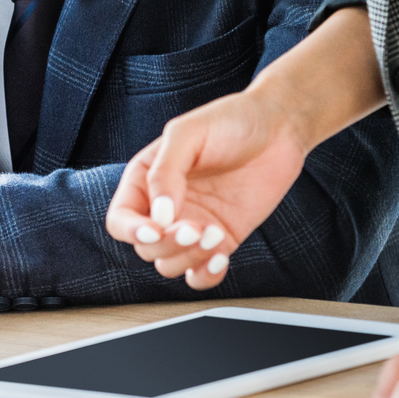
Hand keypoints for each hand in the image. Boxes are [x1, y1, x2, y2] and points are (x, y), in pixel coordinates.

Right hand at [105, 7, 386, 287]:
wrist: (278, 129)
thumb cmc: (230, 121)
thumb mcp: (189, 133)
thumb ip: (165, 171)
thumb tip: (158, 215)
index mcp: (146, 180)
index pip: (120, 220)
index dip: (131, 230)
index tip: (156, 229)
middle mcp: (164, 207)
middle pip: (145, 247)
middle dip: (168, 244)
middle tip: (197, 228)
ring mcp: (192, 226)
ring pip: (169, 264)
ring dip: (188, 259)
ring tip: (215, 235)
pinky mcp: (220, 240)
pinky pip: (200, 274)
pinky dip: (205, 276)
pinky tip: (222, 258)